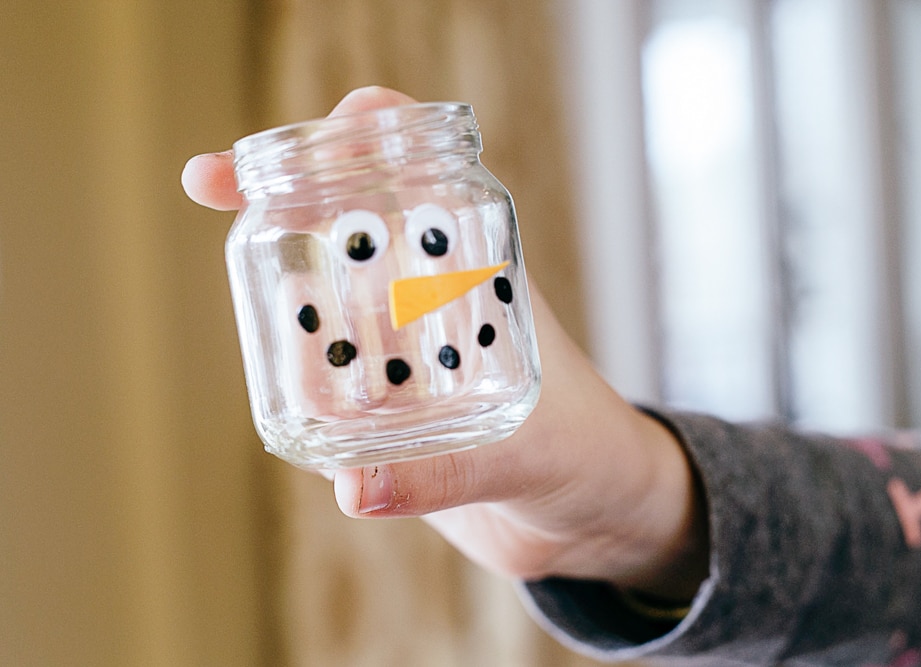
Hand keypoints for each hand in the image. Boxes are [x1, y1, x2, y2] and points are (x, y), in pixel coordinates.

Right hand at [182, 86, 707, 600]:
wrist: (598, 514)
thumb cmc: (590, 456)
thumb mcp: (526, 457)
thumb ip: (443, 475)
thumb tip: (352, 487)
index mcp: (482, 275)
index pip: (416, 177)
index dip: (348, 139)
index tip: (284, 144)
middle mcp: (439, 304)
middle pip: (353, 227)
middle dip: (288, 204)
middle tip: (216, 189)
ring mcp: (413, 356)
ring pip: (333, 304)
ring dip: (295, 302)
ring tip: (273, 317)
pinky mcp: (398, 412)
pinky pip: (336, 383)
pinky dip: (306, 379)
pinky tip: (290, 398)